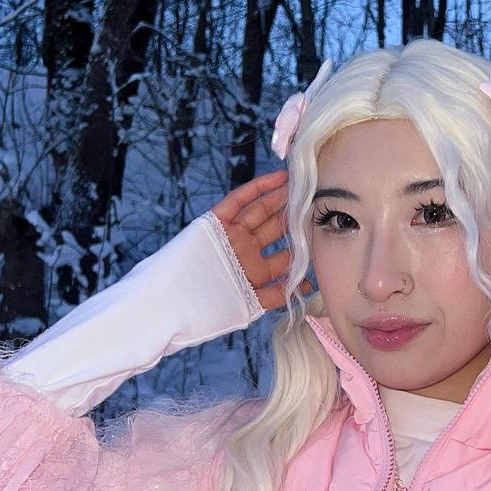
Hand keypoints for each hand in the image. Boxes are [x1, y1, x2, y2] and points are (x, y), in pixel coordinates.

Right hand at [210, 170, 312, 310]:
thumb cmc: (206, 312)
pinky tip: (278, 178)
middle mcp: (243, 253)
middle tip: (315, 203)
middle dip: (294, 219)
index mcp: (252, 275)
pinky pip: (238, 201)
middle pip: (273, 232)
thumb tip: (306, 288)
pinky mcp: (214, 222)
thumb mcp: (249, 306)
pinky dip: (258, 189)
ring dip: (281, 199)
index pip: (282, 260)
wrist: (170, 304)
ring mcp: (229, 236)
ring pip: (259, 213)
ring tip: (301, 186)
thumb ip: (276, 296)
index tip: (321, 239)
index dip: (302, 251)